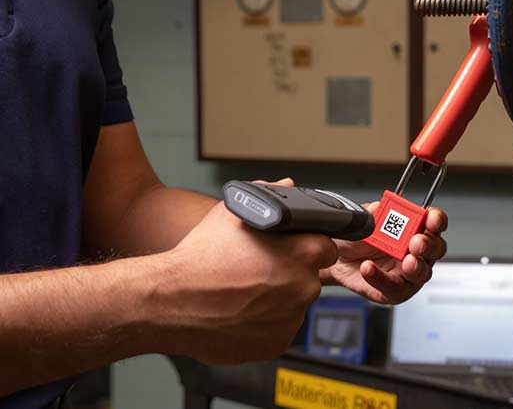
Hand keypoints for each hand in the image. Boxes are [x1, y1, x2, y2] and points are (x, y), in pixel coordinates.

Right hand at [155, 180, 337, 364]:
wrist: (171, 300)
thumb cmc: (201, 255)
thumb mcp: (233, 212)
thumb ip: (269, 195)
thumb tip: (287, 185)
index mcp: (303, 252)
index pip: (325, 247)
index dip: (308, 247)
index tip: (290, 250)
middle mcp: (304, 286)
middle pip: (309, 278)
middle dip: (291, 274)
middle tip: (260, 271)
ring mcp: (292, 318)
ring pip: (293, 305)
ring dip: (278, 300)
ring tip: (244, 293)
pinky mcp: (277, 343)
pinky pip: (278, 330)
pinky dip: (265, 324)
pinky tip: (240, 312)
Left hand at [322, 204, 447, 304]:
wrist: (335, 259)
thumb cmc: (355, 239)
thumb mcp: (360, 221)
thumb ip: (370, 213)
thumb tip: (377, 207)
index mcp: (415, 228)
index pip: (435, 222)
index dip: (437, 220)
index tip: (431, 218)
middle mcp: (416, 251)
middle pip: (436, 249)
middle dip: (429, 245)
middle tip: (417, 242)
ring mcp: (408, 273)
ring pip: (423, 273)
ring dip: (416, 267)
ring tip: (406, 262)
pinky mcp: (394, 291)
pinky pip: (395, 288)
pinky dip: (382, 279)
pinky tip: (369, 269)